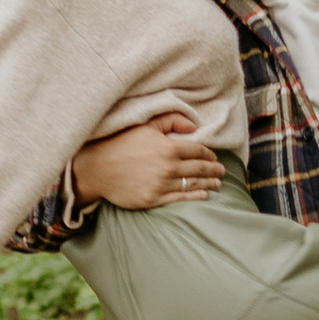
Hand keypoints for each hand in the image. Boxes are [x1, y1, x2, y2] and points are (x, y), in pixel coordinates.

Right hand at [71, 112, 221, 210]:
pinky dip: (196, 197)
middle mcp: (168, 167)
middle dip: (214, 170)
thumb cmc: (120, 143)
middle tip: (222, 171)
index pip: (199, 151)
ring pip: (193, 184)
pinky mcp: (153, 199)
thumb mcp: (145, 125)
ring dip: (209, 184)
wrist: (97, 168)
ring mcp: (161, 185)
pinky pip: (180, 199)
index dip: (209, 154)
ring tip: (217, 183)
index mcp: (168, 147)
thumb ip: (171, 120)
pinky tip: (203, 195)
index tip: (214, 156)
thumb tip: (194, 126)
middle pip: (200, 169)